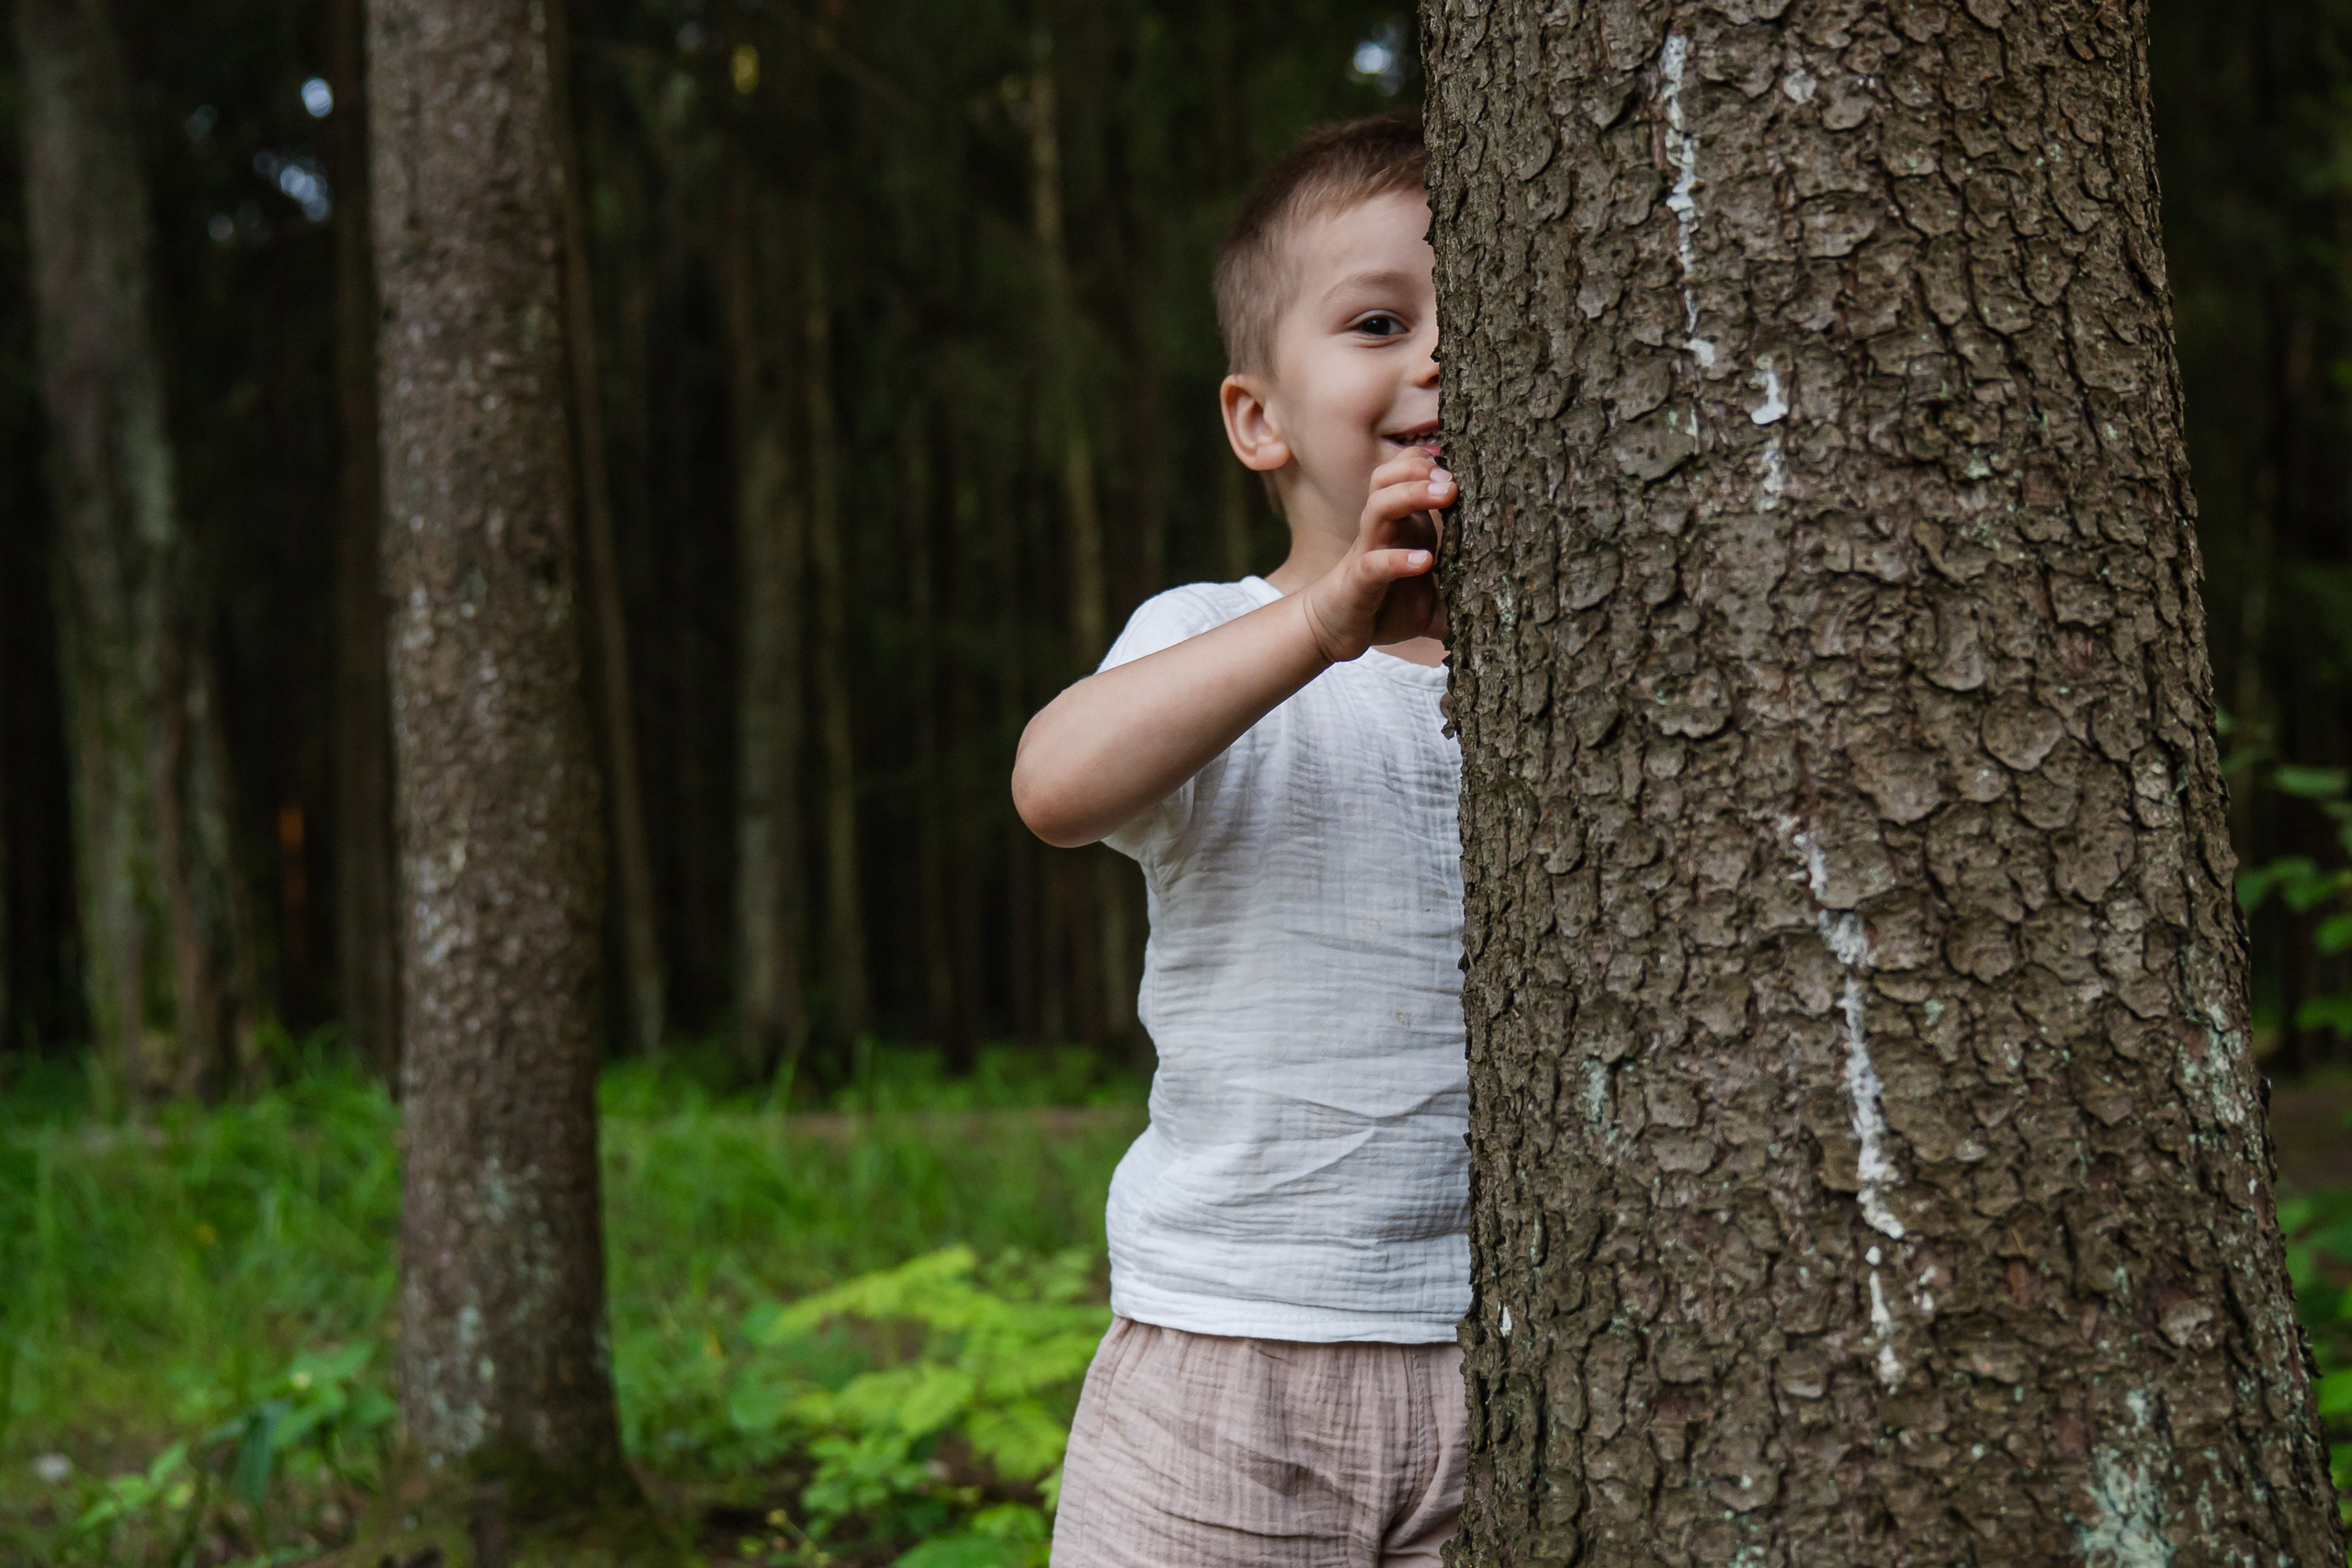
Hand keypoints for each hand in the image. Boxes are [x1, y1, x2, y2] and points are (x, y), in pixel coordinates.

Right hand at [1296, 451, 1453, 663]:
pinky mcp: (1359, 583)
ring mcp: (1368, 552)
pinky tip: (1424, 561)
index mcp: (1402, 524)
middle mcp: (1383, 530)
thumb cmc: (1385, 604)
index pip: (1407, 472)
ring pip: (1379, 506)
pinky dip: (1398, 559)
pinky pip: (1374, 563)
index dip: (1432, 463)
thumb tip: (1509, 613)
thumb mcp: (1433, 596)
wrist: (1335, 629)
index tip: (1466, 471)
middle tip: (1454, 479)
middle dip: (1421, 469)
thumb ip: (1465, 597)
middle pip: (1388, 477)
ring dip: (1411, 494)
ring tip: (1446, 496)